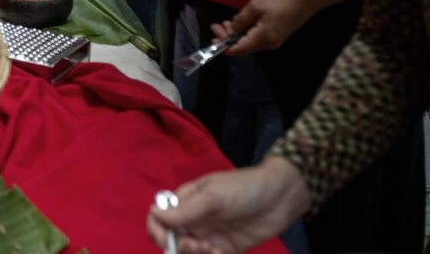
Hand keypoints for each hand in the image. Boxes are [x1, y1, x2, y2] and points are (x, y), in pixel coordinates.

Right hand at [145, 156, 310, 253]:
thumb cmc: (244, 189)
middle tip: (200, 245)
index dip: (157, 230)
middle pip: (171, 239)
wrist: (281, 198)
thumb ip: (186, 209)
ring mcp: (208, 235)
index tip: (167, 241)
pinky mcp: (224, 249)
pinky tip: (224, 253)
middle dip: (180, 247)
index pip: (159, 217)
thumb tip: (153, 212)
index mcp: (185, 201)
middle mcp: (193, 219)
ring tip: (216, 251)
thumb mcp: (214, 196)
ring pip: (188, 252)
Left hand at [211, 0, 317, 55]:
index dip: (224, 46)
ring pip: (249, 42)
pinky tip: (239, 23)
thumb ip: (241, 21)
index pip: (239, 50)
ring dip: (236, 34)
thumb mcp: (255, 7)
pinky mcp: (277, 35)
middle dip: (227, 38)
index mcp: (262, 39)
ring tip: (225, 22)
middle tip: (215, 25)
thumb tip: (230, 31)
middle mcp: (268, 44)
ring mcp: (274, 40)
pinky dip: (245, 32)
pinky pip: (257, 37)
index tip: (213, 37)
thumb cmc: (279, 1)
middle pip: (243, 47)